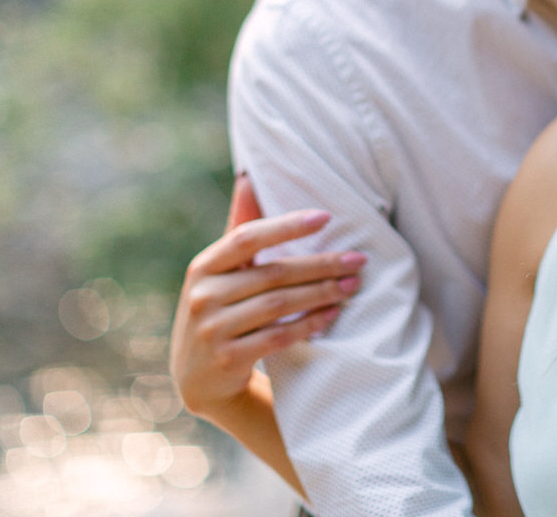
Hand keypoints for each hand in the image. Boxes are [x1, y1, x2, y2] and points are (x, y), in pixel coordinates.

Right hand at [170, 173, 365, 419]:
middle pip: (273, 273)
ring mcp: (212, 330)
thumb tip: (248, 178)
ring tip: (352, 286)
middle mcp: (202, 295)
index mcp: (203, 266)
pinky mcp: (227, 359)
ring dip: (322, 294)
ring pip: (279, 304)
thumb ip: (239, 231)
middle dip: (321, 266)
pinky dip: (310, 324)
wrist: (199, 378)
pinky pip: (279, 336)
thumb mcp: (220, 273)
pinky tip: (333, 315)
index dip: (286, 226)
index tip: (326, 217)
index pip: (247, 238)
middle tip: (358, 261)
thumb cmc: (220, 310)